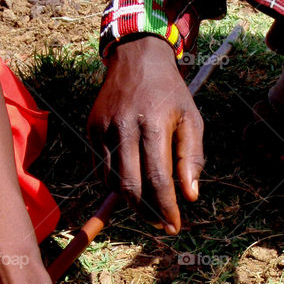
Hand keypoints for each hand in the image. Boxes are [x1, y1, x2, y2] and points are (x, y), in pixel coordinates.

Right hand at [88, 35, 203, 234]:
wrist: (136, 57)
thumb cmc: (170, 92)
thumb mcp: (191, 119)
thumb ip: (192, 157)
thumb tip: (190, 196)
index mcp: (152, 125)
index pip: (158, 179)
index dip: (166, 208)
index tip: (174, 226)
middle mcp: (124, 128)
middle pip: (131, 187)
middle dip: (147, 212)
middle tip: (161, 223)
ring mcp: (103, 129)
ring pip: (112, 182)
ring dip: (131, 201)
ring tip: (149, 205)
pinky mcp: (91, 129)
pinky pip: (101, 169)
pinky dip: (116, 183)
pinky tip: (132, 183)